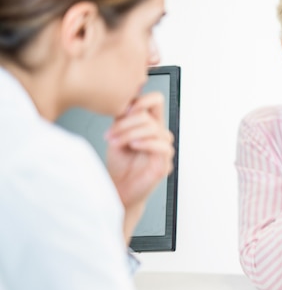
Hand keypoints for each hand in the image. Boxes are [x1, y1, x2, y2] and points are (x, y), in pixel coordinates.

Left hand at [104, 92, 174, 242]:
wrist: (118, 190)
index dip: (143, 99)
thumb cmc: (119, 165)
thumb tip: (124, 103)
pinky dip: (146, 143)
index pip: (156, 101)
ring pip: (154, 129)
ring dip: (130, 133)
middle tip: (110, 134)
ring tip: (114, 142)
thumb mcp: (117, 135)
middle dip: (125, 123)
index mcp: (150, 125)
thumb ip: (123, 119)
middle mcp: (159, 135)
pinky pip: (162, 146)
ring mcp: (164, 150)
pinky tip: (133, 146)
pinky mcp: (164, 164)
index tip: (125, 108)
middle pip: (149, 116)